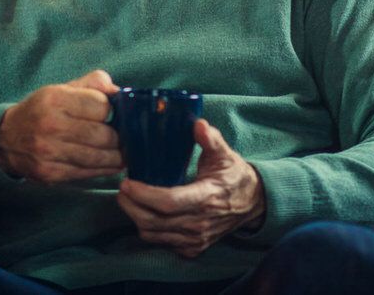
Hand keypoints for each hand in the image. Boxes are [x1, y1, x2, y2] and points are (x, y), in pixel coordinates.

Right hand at [0, 69, 122, 183]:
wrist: (6, 138)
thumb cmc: (42, 110)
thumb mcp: (63, 88)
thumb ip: (94, 84)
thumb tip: (120, 93)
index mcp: (55, 98)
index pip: (101, 106)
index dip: (113, 110)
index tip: (115, 114)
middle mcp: (51, 125)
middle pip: (104, 135)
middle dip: (118, 137)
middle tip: (123, 136)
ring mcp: (50, 152)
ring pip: (99, 158)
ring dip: (116, 156)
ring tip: (122, 152)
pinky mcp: (51, 173)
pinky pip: (88, 173)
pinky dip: (104, 169)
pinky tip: (110, 163)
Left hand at [116, 121, 264, 258]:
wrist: (252, 204)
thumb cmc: (233, 176)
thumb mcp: (225, 154)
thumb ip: (211, 139)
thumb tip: (198, 124)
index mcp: (206, 198)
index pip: (169, 202)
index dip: (144, 195)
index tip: (127, 182)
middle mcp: (199, 223)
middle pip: (154, 221)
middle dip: (131, 206)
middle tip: (121, 189)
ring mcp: (196, 239)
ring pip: (154, 235)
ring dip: (136, 218)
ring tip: (128, 199)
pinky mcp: (193, 248)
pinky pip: (162, 243)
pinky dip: (148, 230)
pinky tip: (145, 213)